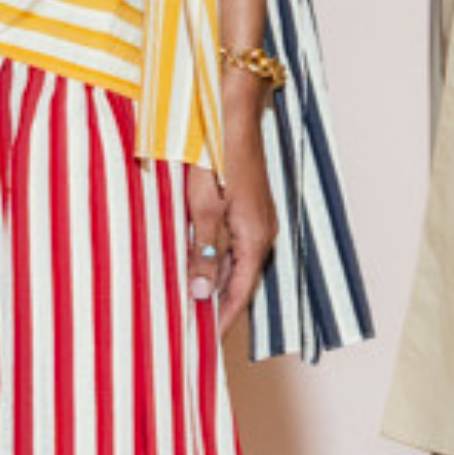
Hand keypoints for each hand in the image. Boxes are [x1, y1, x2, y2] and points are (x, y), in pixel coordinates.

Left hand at [184, 119, 278, 337]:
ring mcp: (258, 218)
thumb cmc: (217, 156)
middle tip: (193, 325)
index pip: (240, 293)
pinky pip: (235, 242)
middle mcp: (263, 233)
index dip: (223, 319)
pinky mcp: (249, 205)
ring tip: (190, 298)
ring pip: (236, 260)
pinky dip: (217, 257)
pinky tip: (197, 259)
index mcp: (256, 239)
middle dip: (217, 303)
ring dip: (215, 279)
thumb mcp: (203, 207)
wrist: (234, 113)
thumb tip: (199, 293)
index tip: (206, 341)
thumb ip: (202, 251)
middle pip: (240, 280)